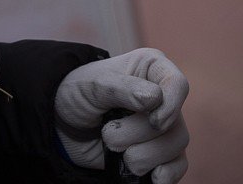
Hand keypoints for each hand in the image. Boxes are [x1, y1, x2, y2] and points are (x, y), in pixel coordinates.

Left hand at [54, 47, 189, 182]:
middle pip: (175, 124)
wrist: (64, 125)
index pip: (178, 85)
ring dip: (142, 156)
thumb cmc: (79, 94)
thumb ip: (122, 88)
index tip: (153, 121)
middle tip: (108, 135)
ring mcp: (163, 127)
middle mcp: (163, 97)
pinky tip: (150, 177)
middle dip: (138, 135)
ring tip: (115, 150)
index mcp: (151, 69)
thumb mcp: (93, 84)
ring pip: (176, 147)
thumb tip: (155, 99)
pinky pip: (177, 167)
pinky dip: (165, 175)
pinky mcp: (159, 153)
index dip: (170, 106)